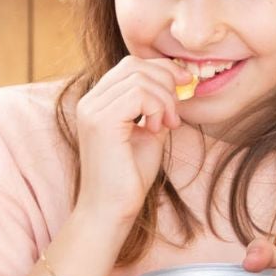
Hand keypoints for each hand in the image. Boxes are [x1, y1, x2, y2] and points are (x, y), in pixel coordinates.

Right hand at [72, 56, 192, 225]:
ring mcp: (92, 109)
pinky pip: (139, 93)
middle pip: (135, 65)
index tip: (186, 85)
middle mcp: (90, 101)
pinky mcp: (101, 121)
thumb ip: (156, 108)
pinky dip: (157, 107)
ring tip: (167, 126)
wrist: (112, 210)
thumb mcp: (148, 133)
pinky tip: (158, 129)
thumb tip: (177, 85)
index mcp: (97, 102)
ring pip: (139, 77)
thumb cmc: (129, 178)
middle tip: (176, 114)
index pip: (131, 66)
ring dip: (164, 99)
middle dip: (166, 82)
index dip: (162, 70)